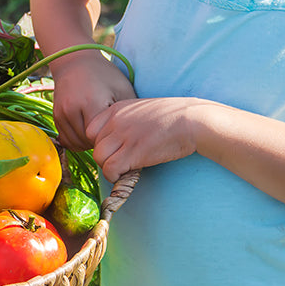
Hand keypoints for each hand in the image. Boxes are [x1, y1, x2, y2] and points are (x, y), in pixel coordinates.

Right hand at [51, 51, 136, 150]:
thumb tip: (137, 134)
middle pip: (88, 142)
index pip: (101, 137)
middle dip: (100, 142)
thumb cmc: (104, 74)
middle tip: (111, 134)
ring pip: (76, 143)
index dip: (112, 139)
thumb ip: (129, 113)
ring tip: (100, 134)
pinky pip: (66, 139)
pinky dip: (77, 141)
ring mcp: (61, 114)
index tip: (120, 133)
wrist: (75, 61)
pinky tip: (88, 134)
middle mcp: (72, 110)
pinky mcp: (56, 117)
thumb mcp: (123, 89)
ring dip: (88, 144)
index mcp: (91, 103)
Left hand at [85, 97, 206, 181]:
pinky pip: (110, 170)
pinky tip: (127, 174)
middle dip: (106, 157)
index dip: (99, 142)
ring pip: (99, 158)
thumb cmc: (173, 116)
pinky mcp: (132, 153)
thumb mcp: (141, 109)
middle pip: (94, 146)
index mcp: (116, 109)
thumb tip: (115, 139)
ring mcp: (123, 136)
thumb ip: (125, 120)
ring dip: (109, 167)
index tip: (113, 149)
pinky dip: (115, 176)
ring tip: (124, 168)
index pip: (90, 129)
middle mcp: (115, 121)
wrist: (193, 120)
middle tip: (121, 161)